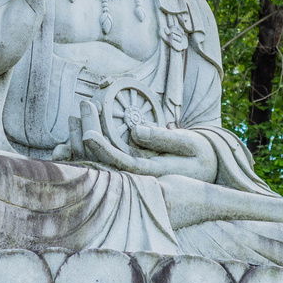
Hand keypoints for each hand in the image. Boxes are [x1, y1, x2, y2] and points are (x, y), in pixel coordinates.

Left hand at [78, 101, 216, 181]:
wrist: (206, 168)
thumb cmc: (199, 154)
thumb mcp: (188, 143)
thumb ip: (163, 137)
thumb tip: (136, 131)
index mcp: (151, 173)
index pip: (120, 162)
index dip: (102, 149)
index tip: (87, 133)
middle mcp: (137, 177)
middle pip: (105, 159)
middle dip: (90, 132)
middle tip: (84, 105)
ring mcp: (131, 173)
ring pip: (100, 161)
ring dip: (85, 138)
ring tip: (76, 115)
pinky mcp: (128, 166)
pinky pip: (103, 158)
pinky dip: (88, 146)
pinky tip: (76, 129)